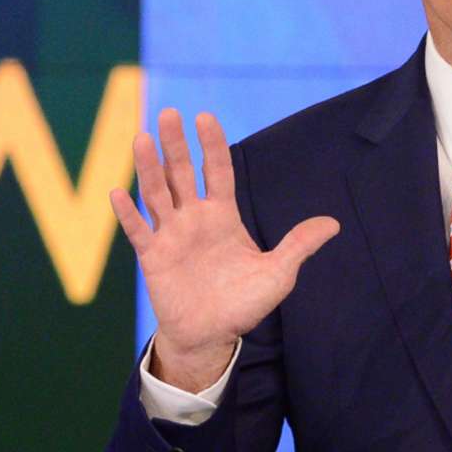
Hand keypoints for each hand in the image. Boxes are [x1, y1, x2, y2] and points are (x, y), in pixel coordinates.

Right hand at [111, 108, 338, 392]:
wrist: (212, 337)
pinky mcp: (153, 257)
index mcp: (223, 215)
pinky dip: (128, 213)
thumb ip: (298, 245)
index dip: (211, 145)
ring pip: (157, 194)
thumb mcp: (277, 274)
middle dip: (175, 144)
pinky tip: (117, 192)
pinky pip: (138, 231)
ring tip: (141, 138)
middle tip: (170, 113)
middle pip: (181, 173)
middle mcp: (194, 218)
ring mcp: (171, 235)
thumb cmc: (244, 303)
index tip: (205, 118)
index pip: (217, 171)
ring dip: (148, 167)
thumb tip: (334, 223)